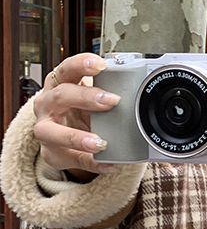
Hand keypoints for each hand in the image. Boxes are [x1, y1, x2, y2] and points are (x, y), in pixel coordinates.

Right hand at [32, 52, 120, 177]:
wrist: (65, 138)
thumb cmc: (78, 112)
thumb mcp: (89, 99)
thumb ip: (105, 93)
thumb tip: (137, 89)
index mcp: (58, 84)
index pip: (66, 69)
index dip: (81, 64)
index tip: (100, 65)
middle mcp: (47, 104)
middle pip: (60, 95)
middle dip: (86, 97)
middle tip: (111, 101)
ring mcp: (46, 130)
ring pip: (52, 132)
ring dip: (77, 137)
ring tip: (100, 143)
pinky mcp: (53, 153)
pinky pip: (74, 159)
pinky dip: (93, 162)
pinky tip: (109, 164)